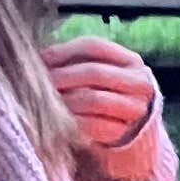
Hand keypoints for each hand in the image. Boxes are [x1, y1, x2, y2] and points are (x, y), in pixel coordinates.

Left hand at [44, 35, 157, 159]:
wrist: (132, 134)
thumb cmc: (108, 97)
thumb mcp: (100, 74)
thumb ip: (77, 62)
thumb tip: (39, 57)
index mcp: (132, 62)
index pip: (94, 47)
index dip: (64, 51)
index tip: (41, 58)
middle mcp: (140, 83)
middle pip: (95, 72)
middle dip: (62, 76)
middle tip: (39, 82)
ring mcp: (135, 109)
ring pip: (93, 98)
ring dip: (65, 99)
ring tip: (44, 101)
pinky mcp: (125, 133)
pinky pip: (93, 125)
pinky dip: (71, 120)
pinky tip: (56, 119)